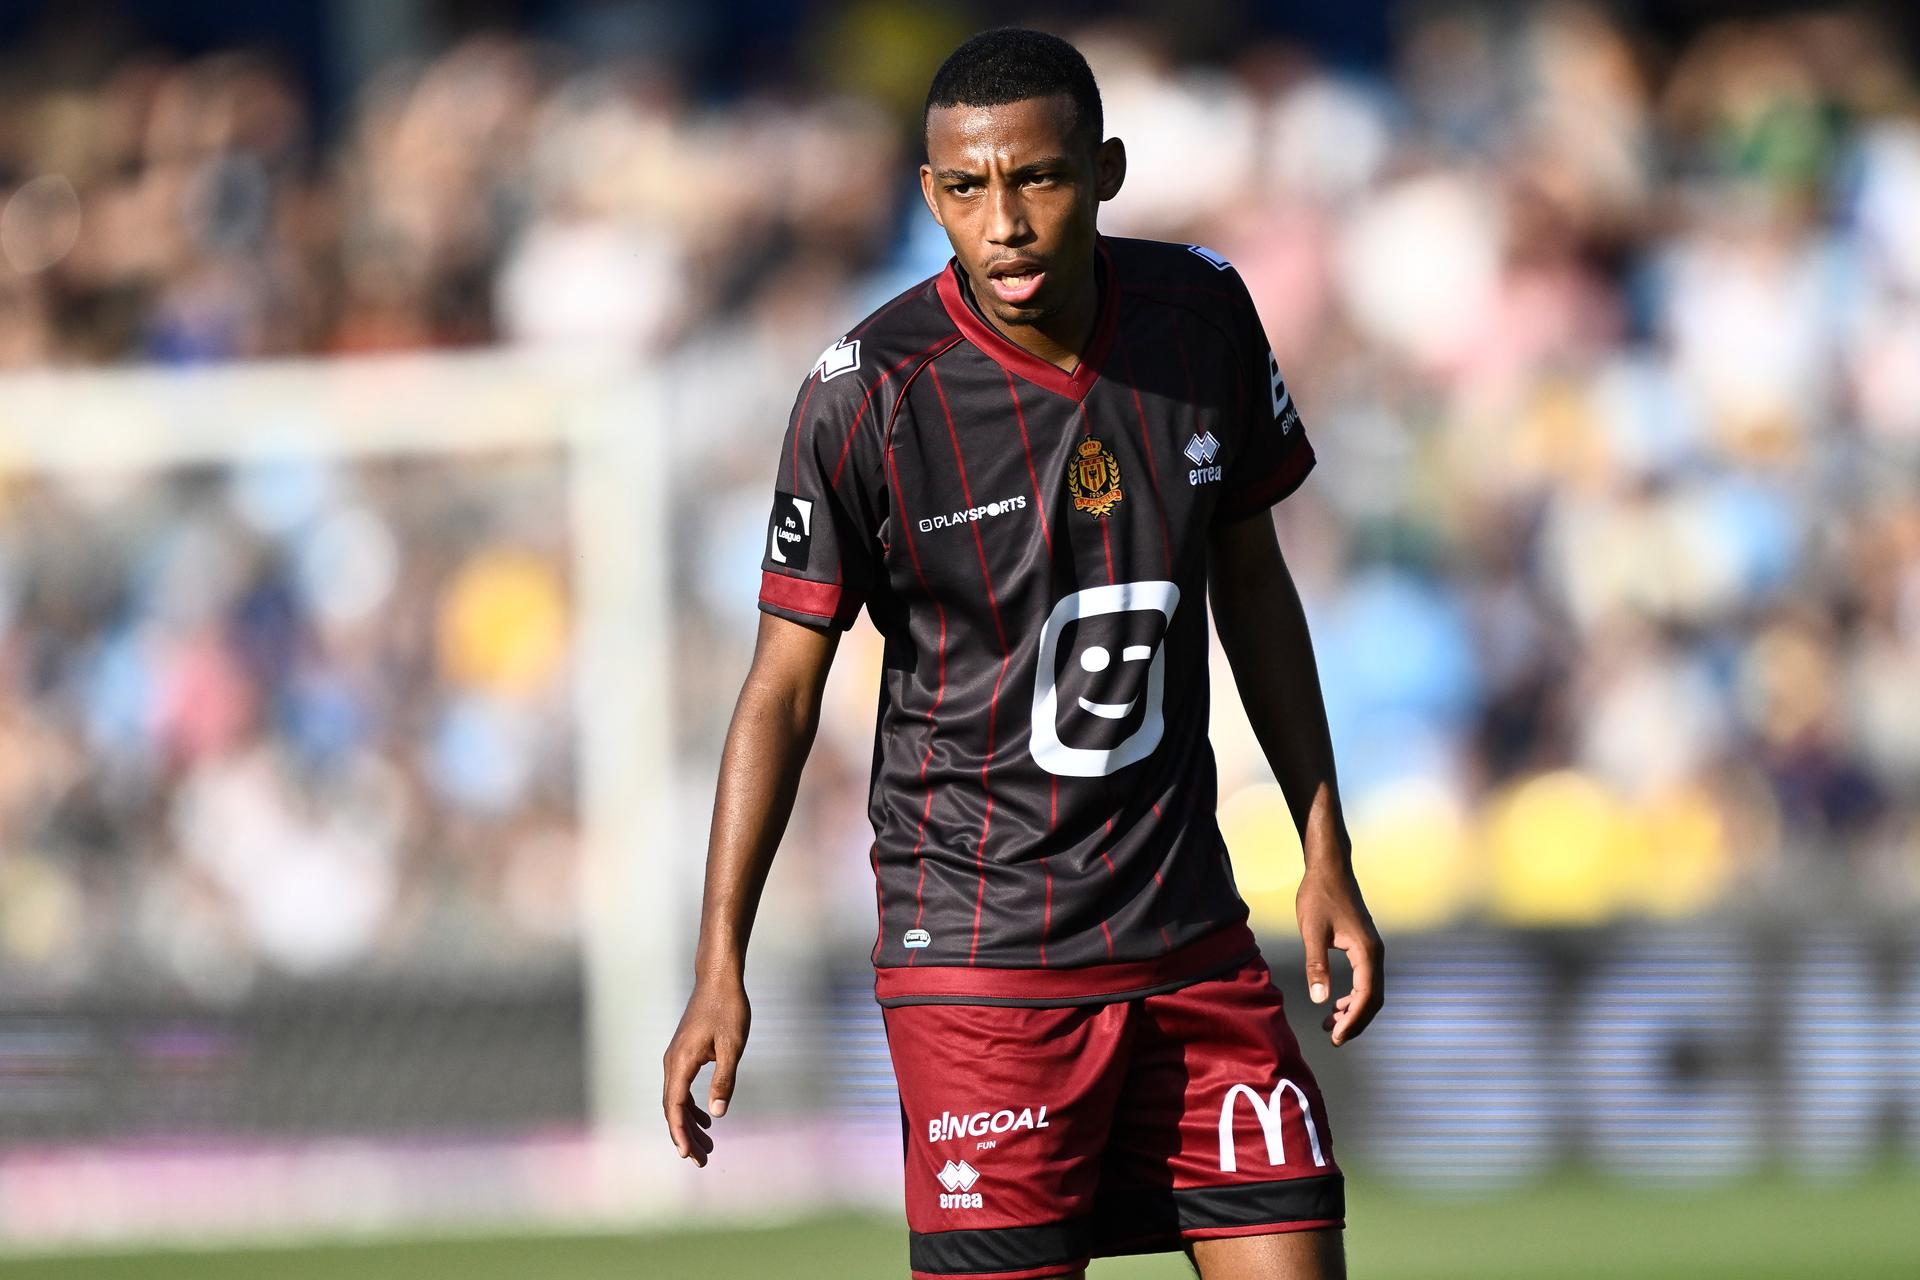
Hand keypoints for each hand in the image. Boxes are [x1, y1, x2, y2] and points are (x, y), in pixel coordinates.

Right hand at [661, 977, 750, 1166]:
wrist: (718, 980)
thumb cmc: (728, 1009)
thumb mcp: (733, 1046)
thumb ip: (724, 1079)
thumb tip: (717, 1113)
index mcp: (681, 1062)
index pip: (675, 1106)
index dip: (680, 1133)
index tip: (689, 1156)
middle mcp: (672, 1063)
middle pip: (673, 1108)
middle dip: (685, 1137)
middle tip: (702, 1162)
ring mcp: (676, 1058)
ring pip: (677, 1100)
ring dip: (689, 1125)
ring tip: (706, 1148)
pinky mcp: (684, 1055)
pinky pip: (682, 1089)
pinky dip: (691, 1107)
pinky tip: (705, 1119)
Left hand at [1296, 860, 1383, 1045]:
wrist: (1329, 868)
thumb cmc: (1319, 896)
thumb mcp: (1312, 932)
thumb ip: (1316, 965)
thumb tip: (1319, 1000)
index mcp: (1366, 952)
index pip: (1366, 996)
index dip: (1352, 1020)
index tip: (1336, 1037)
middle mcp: (1375, 953)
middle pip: (1373, 998)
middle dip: (1355, 1021)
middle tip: (1333, 1038)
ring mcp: (1372, 949)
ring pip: (1370, 990)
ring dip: (1353, 1010)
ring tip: (1329, 1025)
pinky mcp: (1364, 946)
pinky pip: (1365, 980)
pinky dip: (1352, 996)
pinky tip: (1334, 1003)